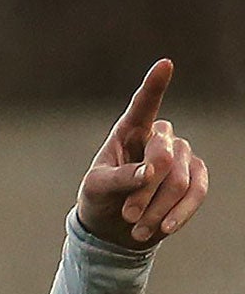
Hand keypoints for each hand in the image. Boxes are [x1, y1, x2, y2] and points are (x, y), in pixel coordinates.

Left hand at [77, 59, 209, 248]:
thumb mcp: (97, 189)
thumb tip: (151, 172)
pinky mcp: (196, 176)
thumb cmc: (100, 198)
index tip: (165, 64)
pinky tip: (164, 229)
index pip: (143, 105)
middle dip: (145, 190)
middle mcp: (159, 137)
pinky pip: (197, 192)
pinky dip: (179, 213)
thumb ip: (119, 178)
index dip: (154, 85)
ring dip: (157, 209)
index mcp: (129, 131)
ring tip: (135, 228)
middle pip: (164, 157)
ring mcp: (182, 155)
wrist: (115, 227)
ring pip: (179, 180)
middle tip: (127, 215)